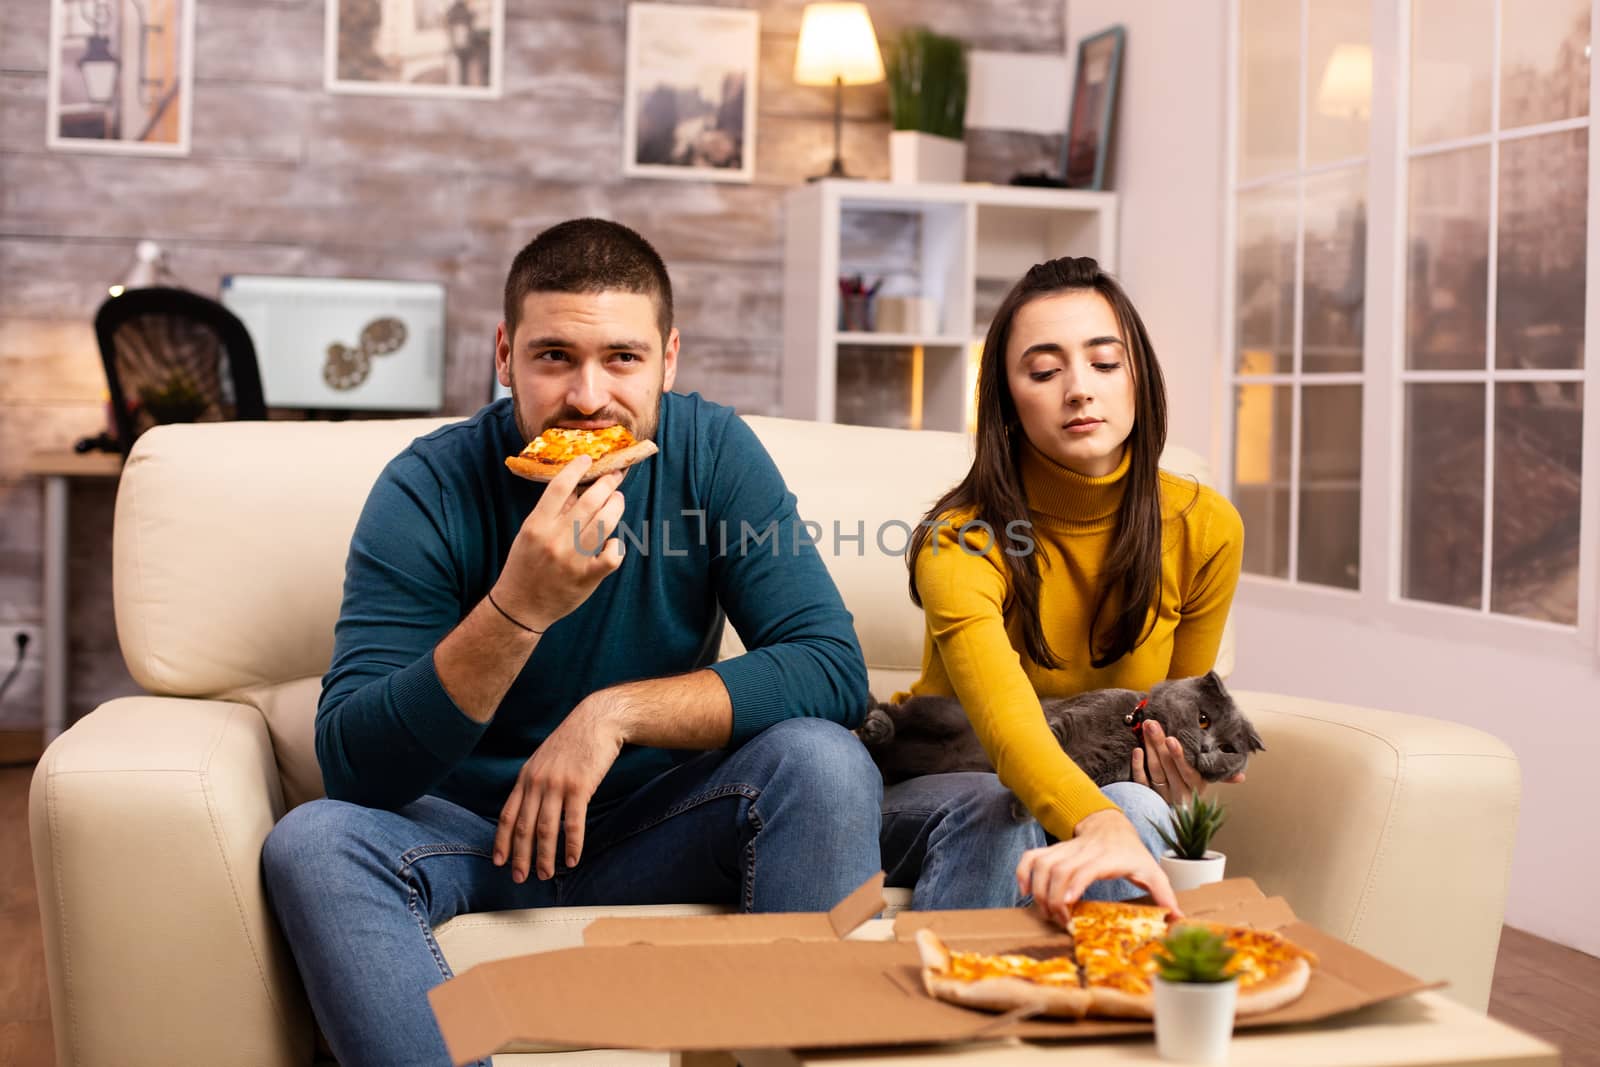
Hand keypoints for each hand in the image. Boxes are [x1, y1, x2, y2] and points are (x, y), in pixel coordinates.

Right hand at [492, 455, 626, 632]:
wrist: (521, 606)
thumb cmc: (525, 565)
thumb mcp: (530, 533)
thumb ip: (553, 511)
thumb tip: (578, 485)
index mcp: (537, 524)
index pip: (560, 486)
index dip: (577, 468)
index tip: (589, 459)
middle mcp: (556, 538)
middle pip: (590, 500)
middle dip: (608, 484)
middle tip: (615, 477)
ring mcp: (573, 558)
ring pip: (606, 522)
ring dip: (616, 506)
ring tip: (617, 499)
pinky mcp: (588, 577)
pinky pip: (613, 555)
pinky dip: (616, 545)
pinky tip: (611, 542)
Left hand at [493, 691, 625, 882]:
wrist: (597, 720)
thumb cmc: (573, 742)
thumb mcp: (544, 759)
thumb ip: (534, 782)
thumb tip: (529, 809)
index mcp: (526, 777)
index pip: (507, 816)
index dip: (502, 841)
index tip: (499, 862)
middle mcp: (537, 782)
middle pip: (524, 827)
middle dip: (520, 856)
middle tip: (520, 878)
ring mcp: (557, 785)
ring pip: (546, 829)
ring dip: (544, 856)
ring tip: (545, 875)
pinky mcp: (579, 787)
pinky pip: (573, 823)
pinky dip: (572, 844)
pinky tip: (573, 859)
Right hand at [1016, 809, 1180, 925]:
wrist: (1112, 825)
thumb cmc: (1132, 854)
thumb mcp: (1152, 872)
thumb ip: (1164, 895)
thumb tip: (1179, 919)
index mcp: (1108, 857)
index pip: (1086, 867)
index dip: (1074, 884)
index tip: (1067, 904)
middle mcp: (1084, 850)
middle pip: (1059, 869)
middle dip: (1053, 898)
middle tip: (1060, 920)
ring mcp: (1065, 848)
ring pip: (1042, 863)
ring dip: (1038, 889)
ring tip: (1046, 912)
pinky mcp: (1054, 850)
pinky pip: (1031, 857)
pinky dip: (1023, 872)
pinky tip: (1024, 891)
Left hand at [1129, 720, 1242, 806]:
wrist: (1172, 817)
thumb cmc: (1192, 788)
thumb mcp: (1207, 783)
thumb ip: (1222, 777)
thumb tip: (1242, 777)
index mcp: (1196, 787)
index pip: (1187, 772)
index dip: (1179, 757)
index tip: (1172, 739)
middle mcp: (1179, 792)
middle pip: (1167, 767)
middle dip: (1159, 743)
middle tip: (1153, 723)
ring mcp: (1161, 794)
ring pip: (1154, 770)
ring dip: (1149, 748)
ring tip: (1147, 728)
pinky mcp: (1146, 796)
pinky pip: (1141, 781)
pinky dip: (1138, 766)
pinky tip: (1137, 750)